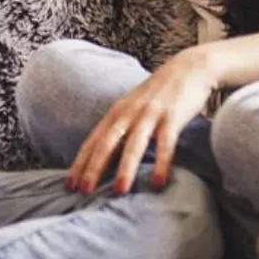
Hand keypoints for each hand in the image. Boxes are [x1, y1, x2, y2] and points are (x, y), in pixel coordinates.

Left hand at [65, 48, 221, 195]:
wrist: (190, 67)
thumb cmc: (160, 93)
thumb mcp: (134, 106)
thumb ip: (121, 128)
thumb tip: (105, 157)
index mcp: (117, 112)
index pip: (93, 141)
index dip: (80, 164)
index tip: (69, 186)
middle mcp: (129, 113)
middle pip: (107, 143)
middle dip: (94, 168)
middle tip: (84, 192)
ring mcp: (150, 114)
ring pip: (134, 145)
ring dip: (125, 169)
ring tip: (119, 191)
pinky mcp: (172, 117)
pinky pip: (165, 143)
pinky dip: (161, 163)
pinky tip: (158, 182)